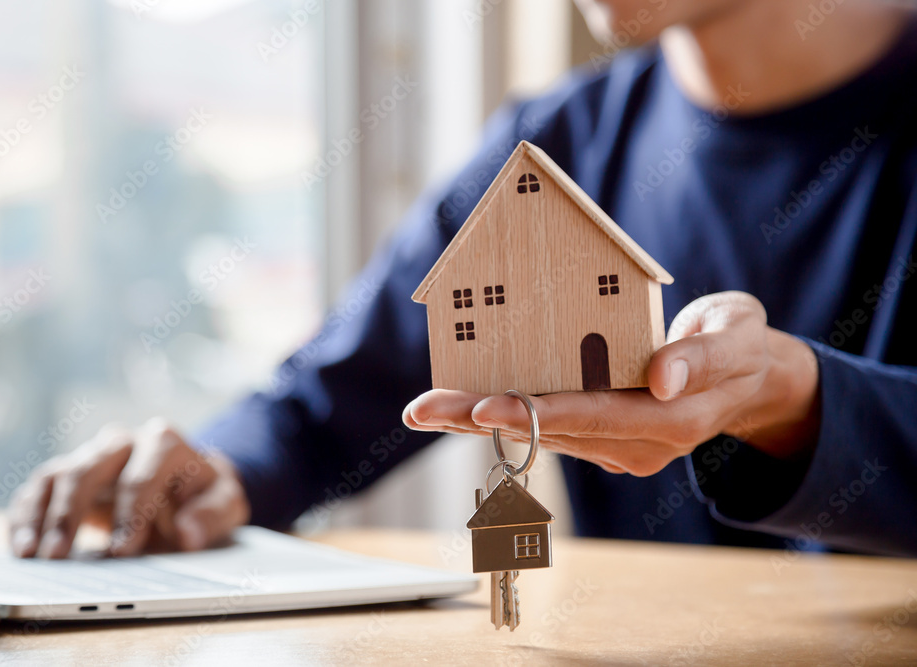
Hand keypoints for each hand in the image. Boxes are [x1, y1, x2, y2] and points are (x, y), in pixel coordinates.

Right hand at [8, 418, 249, 558]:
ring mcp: (91, 456)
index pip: (142, 476)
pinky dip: (26, 516)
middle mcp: (123, 442)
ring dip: (44, 516)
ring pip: (59, 475)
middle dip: (73, 512)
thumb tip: (188, 533)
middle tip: (61, 555)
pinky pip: (38, 489)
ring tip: (35, 556)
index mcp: (164, 444)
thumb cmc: (204, 496)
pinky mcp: (68, 474)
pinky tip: (22, 548)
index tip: (123, 551)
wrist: (186, 486)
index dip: (132, 514)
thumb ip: (213, 514)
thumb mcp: (226, 504)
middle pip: (89, 468)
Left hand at [404, 291, 819, 475]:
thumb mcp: (736, 336)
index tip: (483, 407)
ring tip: (425, 409)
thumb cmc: (741, 346)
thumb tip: (661, 378)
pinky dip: (505, 413)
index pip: (592, 417)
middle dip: (481, 421)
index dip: (536, 413)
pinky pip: (548, 427)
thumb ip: (703, 356)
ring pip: (539, 434)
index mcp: (668, 420)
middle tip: (422, 411)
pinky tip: (461, 402)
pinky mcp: (603, 436)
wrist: (750, 378)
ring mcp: (616, 445)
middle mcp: (635, 444)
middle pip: (548, 433)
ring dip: (480, 421)